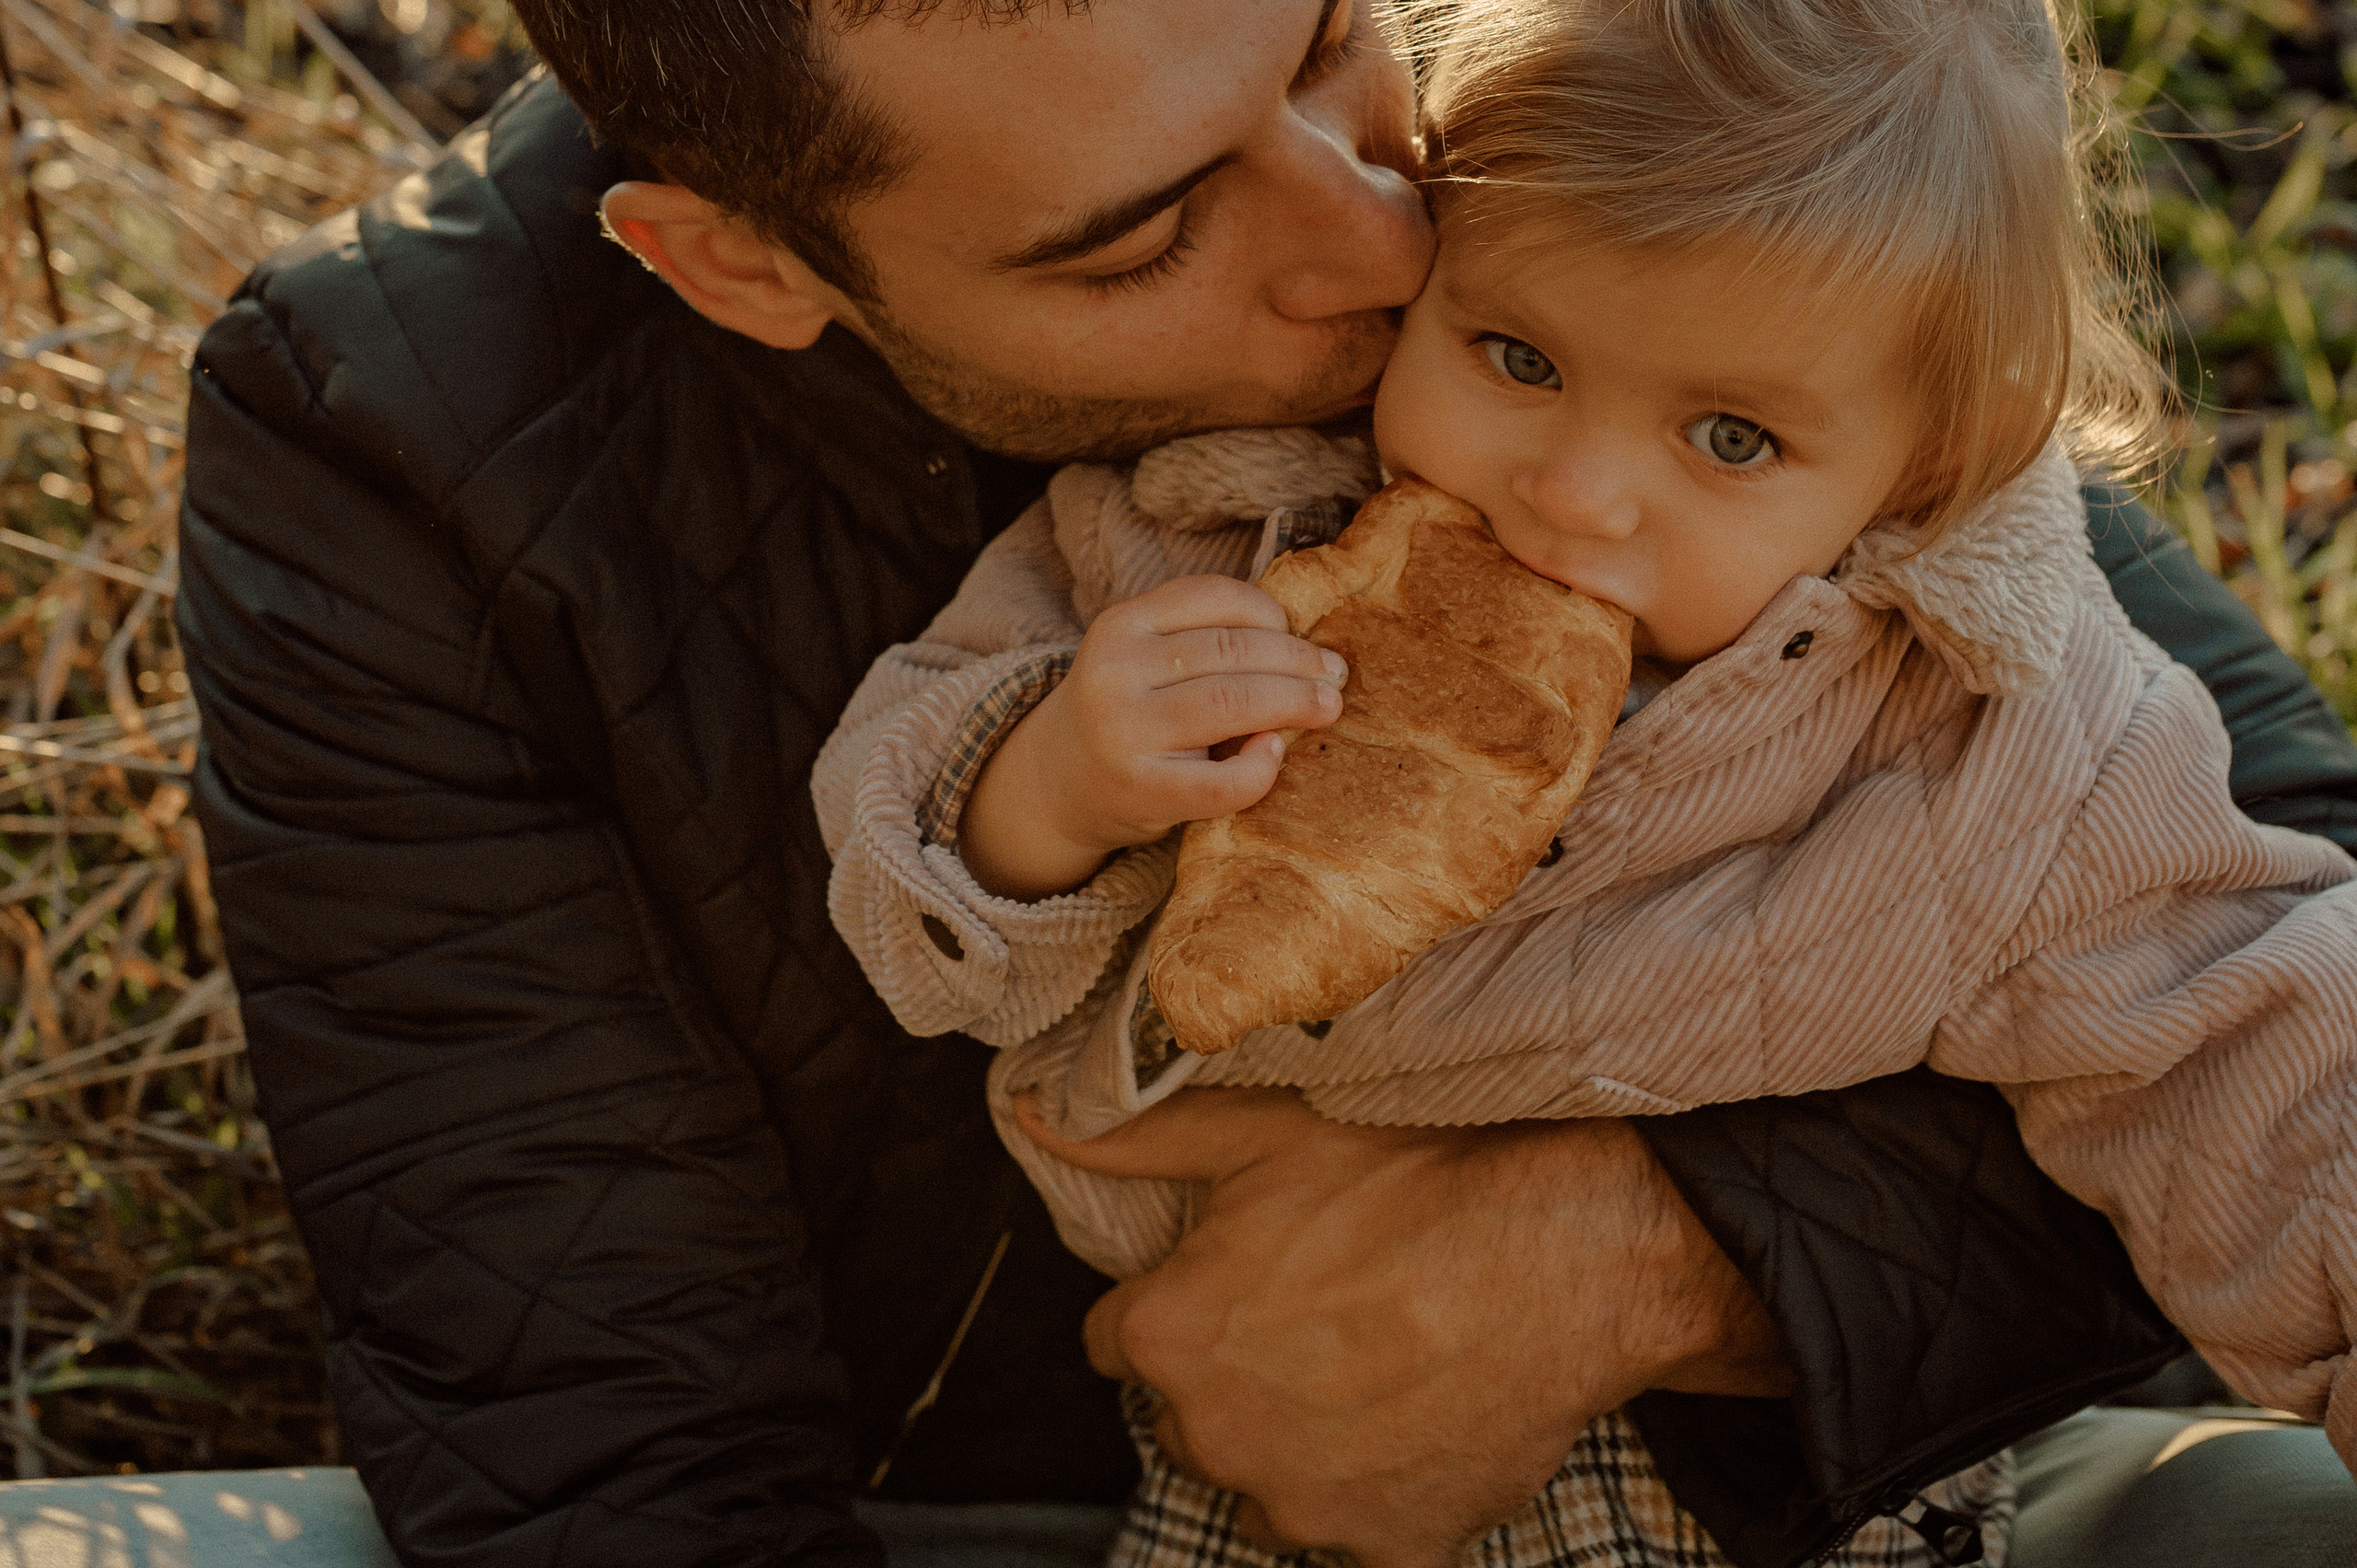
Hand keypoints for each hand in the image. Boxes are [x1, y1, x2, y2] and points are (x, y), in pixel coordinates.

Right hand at [960, 576, 1347, 898]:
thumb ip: (1203, 641)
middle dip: (1298, 661)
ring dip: (1293, 702)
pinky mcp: (1140, 789)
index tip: (1299, 636)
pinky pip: (1221, 780)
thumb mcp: (1145, 658)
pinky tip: (1274, 754)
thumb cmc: (1129, 714)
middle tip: (1335, 675)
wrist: (1060, 784)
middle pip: (1231, 651)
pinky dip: (1260, 768)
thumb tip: (1308, 649)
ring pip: (1231, 703)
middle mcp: (1115, 671)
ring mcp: (1124, 731)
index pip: (1214, 597)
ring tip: (1326, 707)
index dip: (1271, 614)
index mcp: (1121, 624)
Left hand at [1018, 1089, 1792, 1567]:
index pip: (1119, 1341)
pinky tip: (1423, 1418)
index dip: (1177, 1303)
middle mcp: (1215, 1435)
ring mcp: (1302, 1502)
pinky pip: (1360, 1528)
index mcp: (1169, 1336)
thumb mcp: (1262, 1133)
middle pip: (1189, 1417)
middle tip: (1319, 1313)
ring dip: (1300, 1439)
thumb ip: (1133, 1138)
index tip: (1238, 1277)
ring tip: (1374, 1364)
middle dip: (1234, 1375)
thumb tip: (1030, 1115)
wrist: (1567, 1251)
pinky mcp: (1386, 1548)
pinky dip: (1383, 1488)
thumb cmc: (1413, 1178)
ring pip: (1267, 1480)